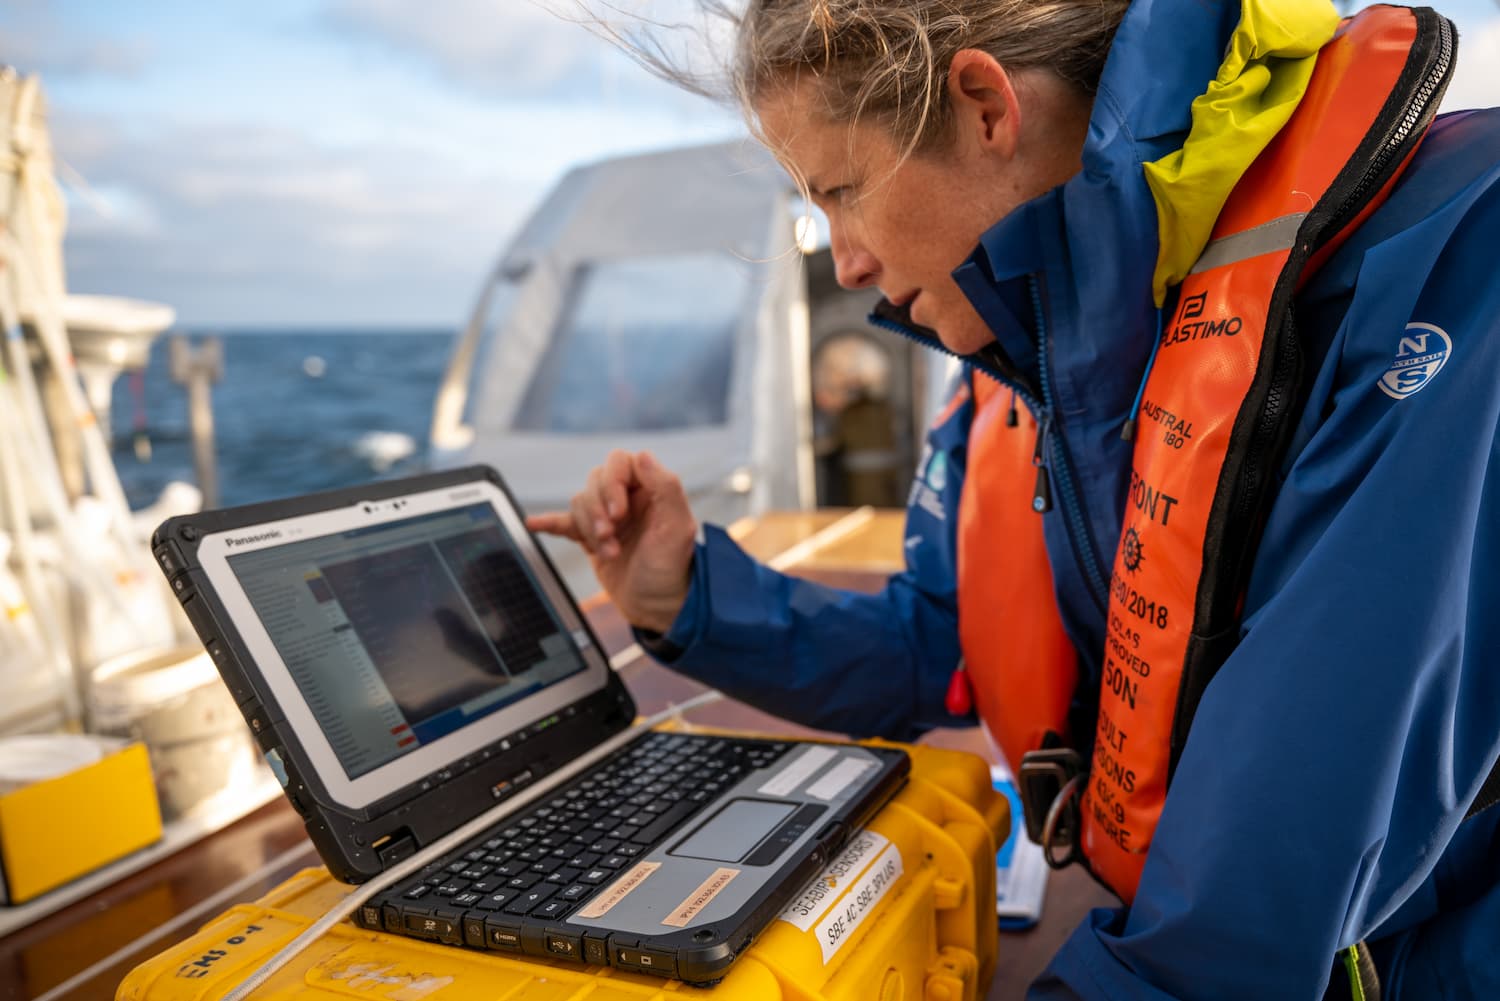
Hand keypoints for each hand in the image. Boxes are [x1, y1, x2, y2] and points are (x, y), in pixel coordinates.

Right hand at [525, 449, 695, 632]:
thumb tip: (642, 455)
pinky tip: (534, 524)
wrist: (657, 607)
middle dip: (597, 510)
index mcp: (651, 489)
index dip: (613, 483)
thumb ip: (666, 487)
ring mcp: (609, 517)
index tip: (619, 513)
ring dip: (590, 528)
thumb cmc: (672, 569)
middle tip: (610, 535)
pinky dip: (549, 522)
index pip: (620, 463)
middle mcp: (629, 498)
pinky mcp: (591, 537)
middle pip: (595, 480)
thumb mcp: (677, 528)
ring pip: (581, 502)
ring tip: (609, 552)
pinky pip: (564, 522)